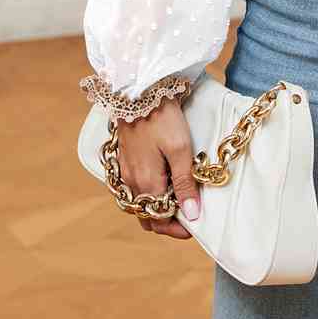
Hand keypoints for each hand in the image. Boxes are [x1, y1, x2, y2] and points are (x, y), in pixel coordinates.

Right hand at [117, 98, 200, 238]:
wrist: (138, 89)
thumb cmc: (162, 117)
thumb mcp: (180, 149)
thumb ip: (184, 183)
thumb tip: (192, 215)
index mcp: (145, 184)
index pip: (159, 221)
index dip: (177, 229)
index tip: (194, 226)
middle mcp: (131, 182)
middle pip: (146, 216)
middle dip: (167, 221)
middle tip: (188, 213)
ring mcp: (124, 170)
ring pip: (139, 202)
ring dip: (156, 207)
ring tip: (178, 196)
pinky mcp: (123, 158)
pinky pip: (133, 187)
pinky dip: (147, 193)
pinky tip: (161, 180)